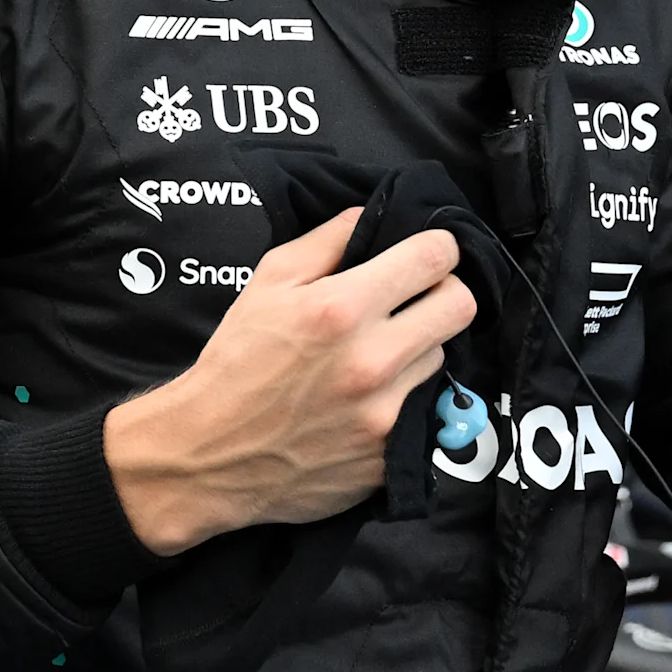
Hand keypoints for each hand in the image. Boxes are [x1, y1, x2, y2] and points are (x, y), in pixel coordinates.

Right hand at [104, 209, 475, 554]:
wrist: (210, 455)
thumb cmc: (235, 362)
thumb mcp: (267, 282)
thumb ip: (326, 241)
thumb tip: (372, 216)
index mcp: (341, 308)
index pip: (436, 258)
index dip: (438, 247)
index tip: (427, 254)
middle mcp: (372, 360)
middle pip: (461, 306)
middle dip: (443, 293)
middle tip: (416, 299)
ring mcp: (385, 413)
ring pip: (441, 357)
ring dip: (417, 348)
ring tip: (375, 353)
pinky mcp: (390, 455)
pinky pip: (422, 408)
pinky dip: (403, 396)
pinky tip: (366, 397)